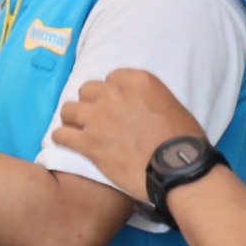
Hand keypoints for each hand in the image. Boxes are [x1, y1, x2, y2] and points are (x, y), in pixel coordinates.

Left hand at [52, 69, 205, 198]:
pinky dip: (62, 139)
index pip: (111, 78)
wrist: (178, 167)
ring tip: (76, 129)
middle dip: (90, 104)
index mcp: (137, 81)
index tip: (113, 105)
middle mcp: (114, 93)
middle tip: (95, 119)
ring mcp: (98, 117)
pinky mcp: (89, 142)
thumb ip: (147, 99)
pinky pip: (61, 135)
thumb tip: (137, 109)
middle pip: (87, 91)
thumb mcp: (170, 105)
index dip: (110, 93)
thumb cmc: (184, 140)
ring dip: (72, 119)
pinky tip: (66, 143)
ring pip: (69, 110)